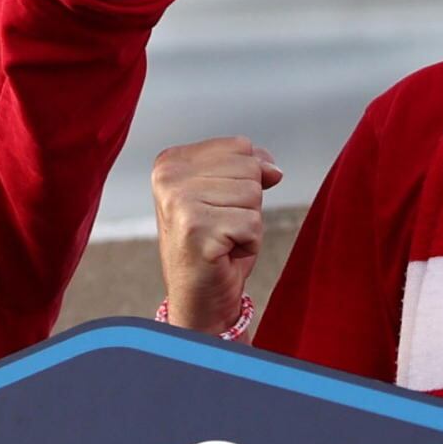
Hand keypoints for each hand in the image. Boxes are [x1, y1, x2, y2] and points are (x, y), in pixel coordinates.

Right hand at [146, 136, 277, 335]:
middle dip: (248, 203)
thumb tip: (273, 169)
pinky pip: (253, 223)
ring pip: (253, 195)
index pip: (240, 146)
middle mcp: (169, 178)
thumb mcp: (230, 195)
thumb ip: (249, 168)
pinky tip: (225, 253)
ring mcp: (179, 202)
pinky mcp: (196, 229)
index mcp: (171, 161)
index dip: (244, 180)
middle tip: (222, 227)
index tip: (219, 206)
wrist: (200, 298)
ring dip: (249, 224)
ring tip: (223, 240)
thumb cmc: (215, 246)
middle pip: (249, 168)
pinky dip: (249, 244)